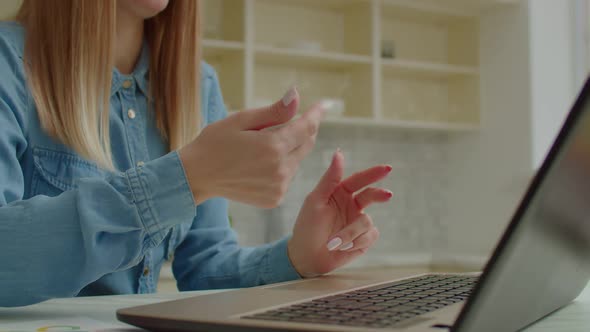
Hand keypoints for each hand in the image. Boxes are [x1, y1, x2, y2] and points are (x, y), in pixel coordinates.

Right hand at [179, 87, 324, 207]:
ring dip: (288, 150)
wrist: (197, 176)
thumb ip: (273, 111)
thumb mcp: (241, 120)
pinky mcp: (274, 199)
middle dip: (301, 131)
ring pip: (296, 161)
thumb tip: (297, 95)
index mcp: (273, 146)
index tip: (325, 104)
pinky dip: (280, 167)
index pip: (306, 127)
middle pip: (306, 144)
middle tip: (284, 123)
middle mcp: (280, 169)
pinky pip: (287, 177)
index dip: (316, 114)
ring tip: (260, 148)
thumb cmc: (215, 142)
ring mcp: (278, 187)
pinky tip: (258, 165)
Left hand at [288, 150, 392, 276]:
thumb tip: (339, 153)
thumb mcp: (315, 200)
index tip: (386, 169)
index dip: (373, 174)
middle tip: (387, 195)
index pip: (358, 180)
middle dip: (379, 195)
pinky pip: (370, 236)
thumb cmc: (307, 227)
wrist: (306, 257)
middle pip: (371, 195)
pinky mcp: (364, 239)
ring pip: (367, 221)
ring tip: (334, 242)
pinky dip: (356, 242)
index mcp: (339, 192)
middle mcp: (351, 205)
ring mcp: (358, 222)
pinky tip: (343, 248)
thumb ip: (329, 178)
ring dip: (350, 233)